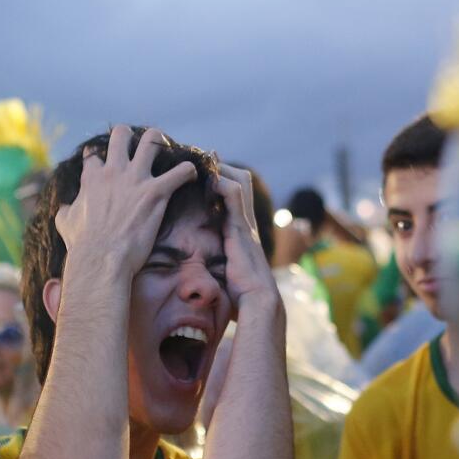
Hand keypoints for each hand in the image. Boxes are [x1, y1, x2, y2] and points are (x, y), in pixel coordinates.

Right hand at [56, 125, 195, 276]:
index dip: (100, 158)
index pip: (94, 154)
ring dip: (161, 142)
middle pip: (121, 134)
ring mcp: (135, 179)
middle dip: (131, 136)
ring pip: (152, 141)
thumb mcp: (65, 222)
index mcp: (92, 177)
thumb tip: (65, 208)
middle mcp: (113, 171)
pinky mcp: (155, 192)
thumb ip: (67, 209)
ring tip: (167, 148)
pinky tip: (191, 175)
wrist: (101, 258)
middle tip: (139, 146)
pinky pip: (180, 172)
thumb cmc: (82, 244)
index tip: (105, 163)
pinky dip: (188, 171)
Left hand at [213, 162, 280, 310]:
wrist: (257, 301)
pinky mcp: (241, 228)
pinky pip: (234, 196)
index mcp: (242, 230)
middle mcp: (246, 222)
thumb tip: (200, 275)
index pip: (237, 194)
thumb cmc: (243, 294)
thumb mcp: (227, 273)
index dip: (223, 178)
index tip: (206, 168)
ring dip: (222, 168)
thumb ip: (220, 264)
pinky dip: (222, 182)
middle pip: (242, 181)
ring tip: (205, 158)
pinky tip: (209, 177)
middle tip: (204, 156)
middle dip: (223, 166)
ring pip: (240, 181)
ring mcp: (245, 223)